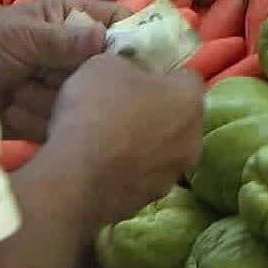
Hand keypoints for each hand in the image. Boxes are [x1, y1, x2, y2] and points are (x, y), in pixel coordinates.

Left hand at [0, 0, 128, 138]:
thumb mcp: (21, 35)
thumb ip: (61, 39)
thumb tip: (102, 37)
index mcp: (69, 21)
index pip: (113, 20)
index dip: (133, 33)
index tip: (145, 55)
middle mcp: (72, 53)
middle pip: (109, 63)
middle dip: (101, 74)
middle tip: (84, 83)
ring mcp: (63, 85)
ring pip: (90, 94)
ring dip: (69, 99)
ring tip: (33, 93)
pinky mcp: (52, 116)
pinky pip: (69, 121)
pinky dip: (55, 122)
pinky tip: (30, 114)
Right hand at [45, 53, 203, 227]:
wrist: (74, 177)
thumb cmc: (96, 109)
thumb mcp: (104, 65)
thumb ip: (128, 67)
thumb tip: (130, 76)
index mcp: (190, 100)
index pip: (186, 78)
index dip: (161, 74)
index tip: (136, 77)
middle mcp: (193, 140)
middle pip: (178, 117)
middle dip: (156, 111)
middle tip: (121, 108)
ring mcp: (172, 175)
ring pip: (162, 150)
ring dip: (143, 144)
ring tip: (107, 141)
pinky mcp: (149, 201)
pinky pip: (141, 176)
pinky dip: (127, 170)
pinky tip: (100, 166)